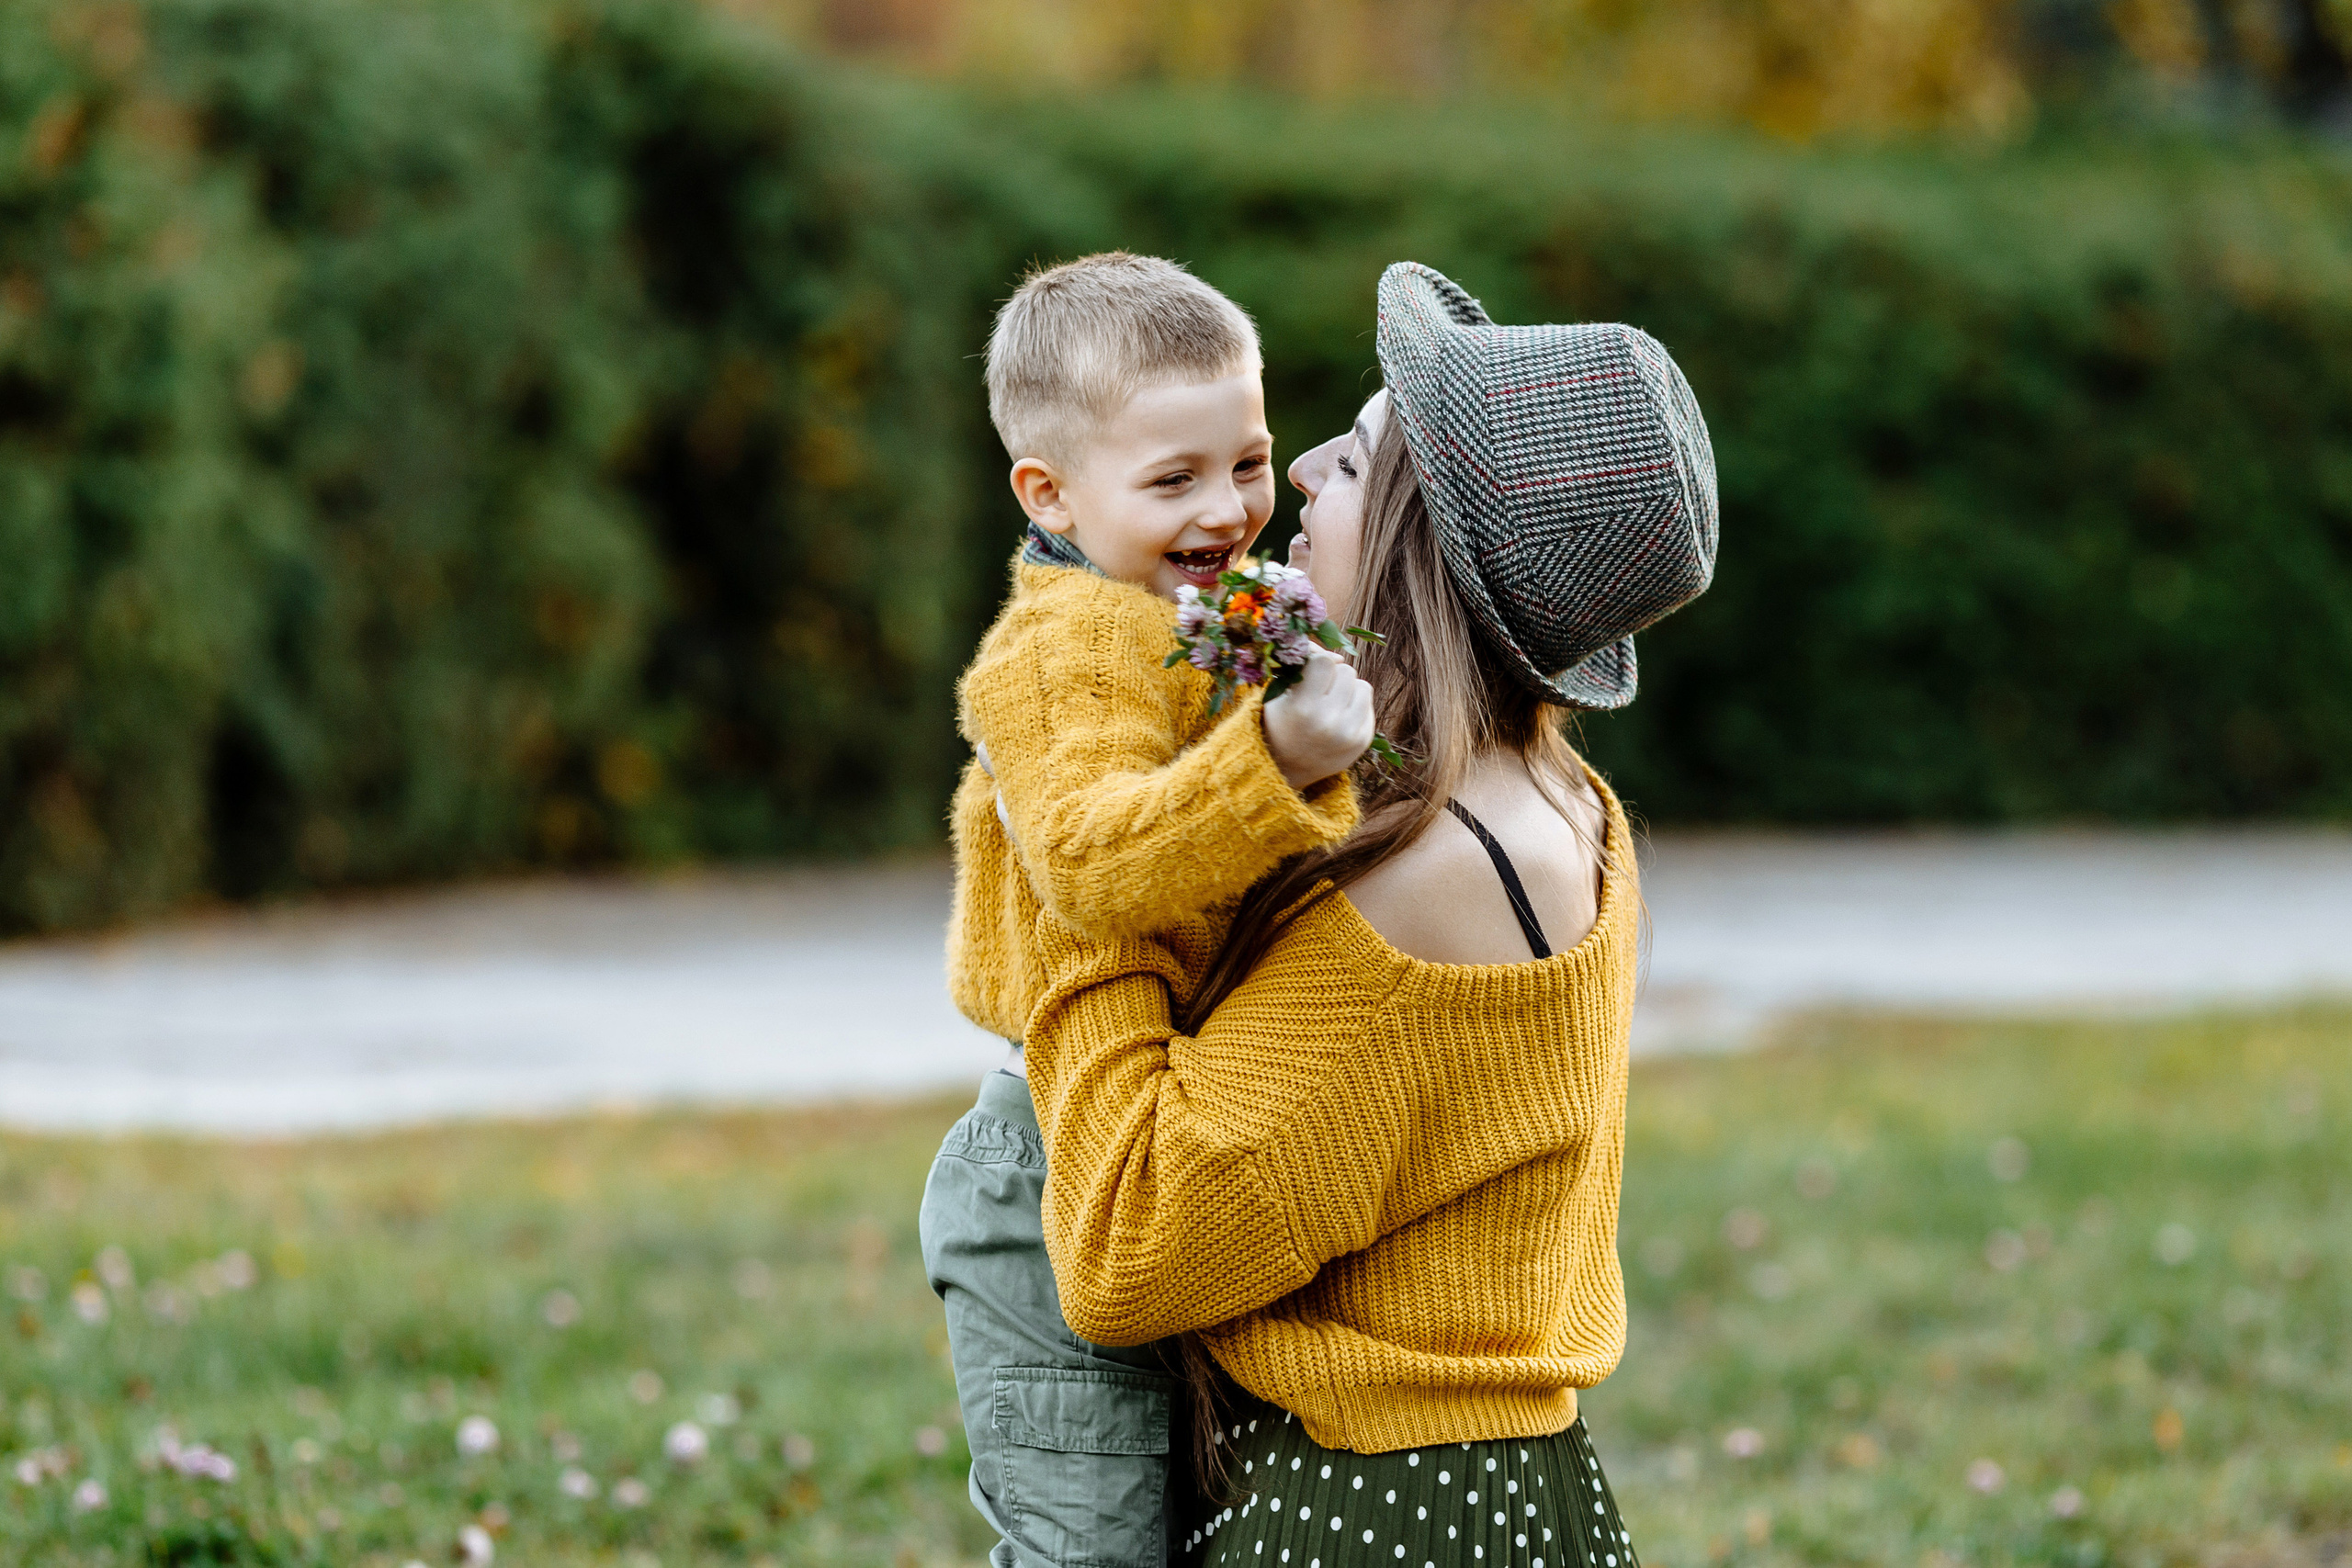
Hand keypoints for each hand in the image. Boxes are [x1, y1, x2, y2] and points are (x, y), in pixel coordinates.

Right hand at [1263, 649, 1375, 788]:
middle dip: (1334, 677)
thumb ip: (1304, 664)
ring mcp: (1349, 732)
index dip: (1318, 663)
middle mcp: (1328, 721)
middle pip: (1346, 671)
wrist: (1287, 768)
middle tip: (1319, 693)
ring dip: (1348, 689)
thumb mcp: (1279, 692)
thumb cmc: (1281, 722)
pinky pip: (1369, 704)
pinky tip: (1339, 717)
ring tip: (1331, 704)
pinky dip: (1356, 705)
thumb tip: (1338, 655)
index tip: (1311, 674)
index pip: (1325, 662)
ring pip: (1363, 685)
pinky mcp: (1363, 740)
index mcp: (1303, 707)